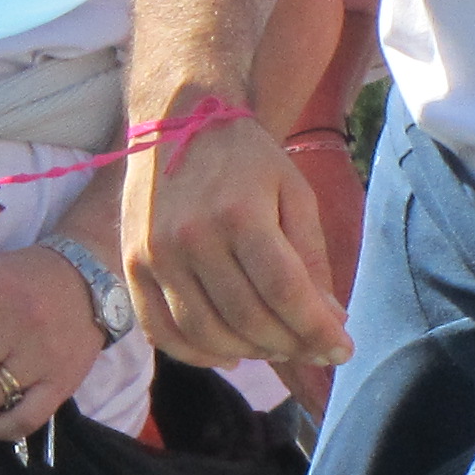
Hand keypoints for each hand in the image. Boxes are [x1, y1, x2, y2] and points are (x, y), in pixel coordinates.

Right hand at [125, 104, 351, 369]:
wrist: (178, 119)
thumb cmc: (247, 159)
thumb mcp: (294, 194)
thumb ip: (311, 259)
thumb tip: (331, 323)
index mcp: (241, 214)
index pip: (285, 293)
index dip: (318, 331)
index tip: (342, 350)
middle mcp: (192, 237)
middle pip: (248, 319)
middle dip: (291, 346)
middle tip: (311, 348)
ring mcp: (156, 253)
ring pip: (206, 333)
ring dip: (249, 352)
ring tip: (274, 347)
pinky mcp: (133, 264)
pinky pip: (161, 330)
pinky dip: (196, 354)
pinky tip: (227, 353)